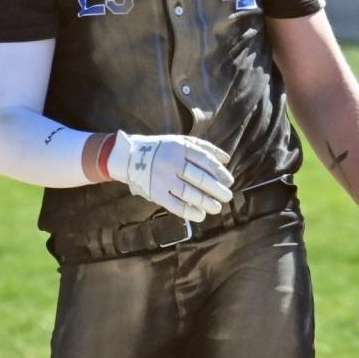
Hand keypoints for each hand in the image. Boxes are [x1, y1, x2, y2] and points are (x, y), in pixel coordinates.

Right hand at [106, 131, 233, 221]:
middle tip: (227, 197)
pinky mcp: (156, 193)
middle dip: (217, 190)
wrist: (129, 156)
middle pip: (200, 178)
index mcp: (180, 147)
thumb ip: (204, 148)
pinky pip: (175, 205)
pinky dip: (190, 212)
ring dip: (206, 203)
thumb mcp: (181, 141)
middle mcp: (172, 163)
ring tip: (216, 208)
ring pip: (189, 193)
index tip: (229, 181)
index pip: (205, 160)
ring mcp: (163, 179)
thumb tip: (226, 159)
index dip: (219, 172)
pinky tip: (200, 215)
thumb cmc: (161, 149)